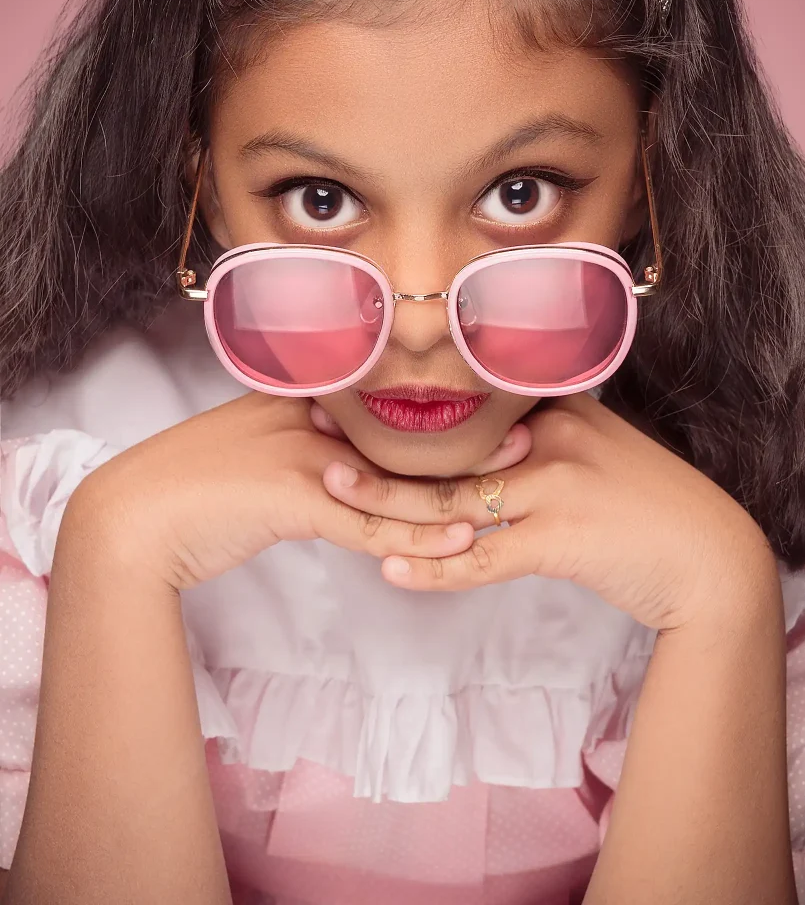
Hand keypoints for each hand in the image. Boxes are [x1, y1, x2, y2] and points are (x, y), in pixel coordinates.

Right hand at [64, 394, 530, 590]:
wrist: (134, 518)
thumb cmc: (192, 487)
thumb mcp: (256, 454)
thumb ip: (307, 454)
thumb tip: (348, 467)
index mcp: (300, 401)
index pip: (382, 410)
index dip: (437, 416)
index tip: (489, 413)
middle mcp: (308, 420)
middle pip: (399, 437)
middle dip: (466, 442)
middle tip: (529, 436)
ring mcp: (302, 455)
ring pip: (393, 483)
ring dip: (455, 492)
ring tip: (511, 492)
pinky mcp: (293, 499)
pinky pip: (368, 525)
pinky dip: (415, 537)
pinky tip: (456, 542)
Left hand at [322, 393, 776, 629]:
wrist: (708, 556)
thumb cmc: (647, 504)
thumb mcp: (594, 450)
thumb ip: (540, 438)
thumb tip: (487, 442)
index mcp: (554, 410)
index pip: (467, 410)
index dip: (406, 410)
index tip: (353, 401)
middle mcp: (549, 438)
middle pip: (448, 451)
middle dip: (379, 448)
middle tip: (317, 436)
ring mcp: (555, 485)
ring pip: (454, 500)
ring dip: (389, 504)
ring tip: (333, 497)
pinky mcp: (561, 538)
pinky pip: (483, 559)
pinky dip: (436, 570)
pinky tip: (393, 573)